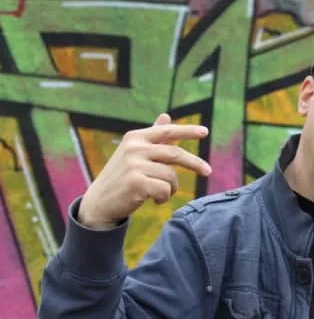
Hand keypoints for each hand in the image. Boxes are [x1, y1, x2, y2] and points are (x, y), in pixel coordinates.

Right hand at [78, 113, 211, 228]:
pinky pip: (165, 189)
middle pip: (175, 153)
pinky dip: (165, 197)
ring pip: (170, 176)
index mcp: (135, 137)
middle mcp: (134, 148)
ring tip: (162, 193)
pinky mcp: (136, 183)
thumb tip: (166, 115)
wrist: (99, 203)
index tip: (205, 132)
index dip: (188, 131)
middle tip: (208, 171)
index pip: (167, 131)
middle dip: (195, 163)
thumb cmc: (122, 177)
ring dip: (172, 187)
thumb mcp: (135, 153)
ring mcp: (134, 165)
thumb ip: (153, 136)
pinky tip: (156, 200)